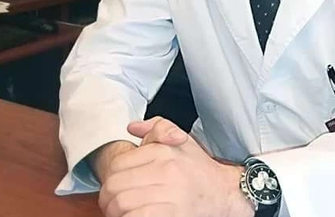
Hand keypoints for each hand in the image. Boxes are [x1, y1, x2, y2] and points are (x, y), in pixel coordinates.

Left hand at [97, 117, 252, 216]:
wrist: (225, 194)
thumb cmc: (200, 171)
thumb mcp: (183, 141)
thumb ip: (157, 128)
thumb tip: (133, 127)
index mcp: (164, 152)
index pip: (118, 164)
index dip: (110, 178)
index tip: (116, 186)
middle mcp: (166, 170)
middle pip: (115, 185)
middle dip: (109, 198)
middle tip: (114, 203)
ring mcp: (170, 194)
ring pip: (122, 204)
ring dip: (116, 212)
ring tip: (123, 212)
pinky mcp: (171, 214)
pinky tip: (135, 216)